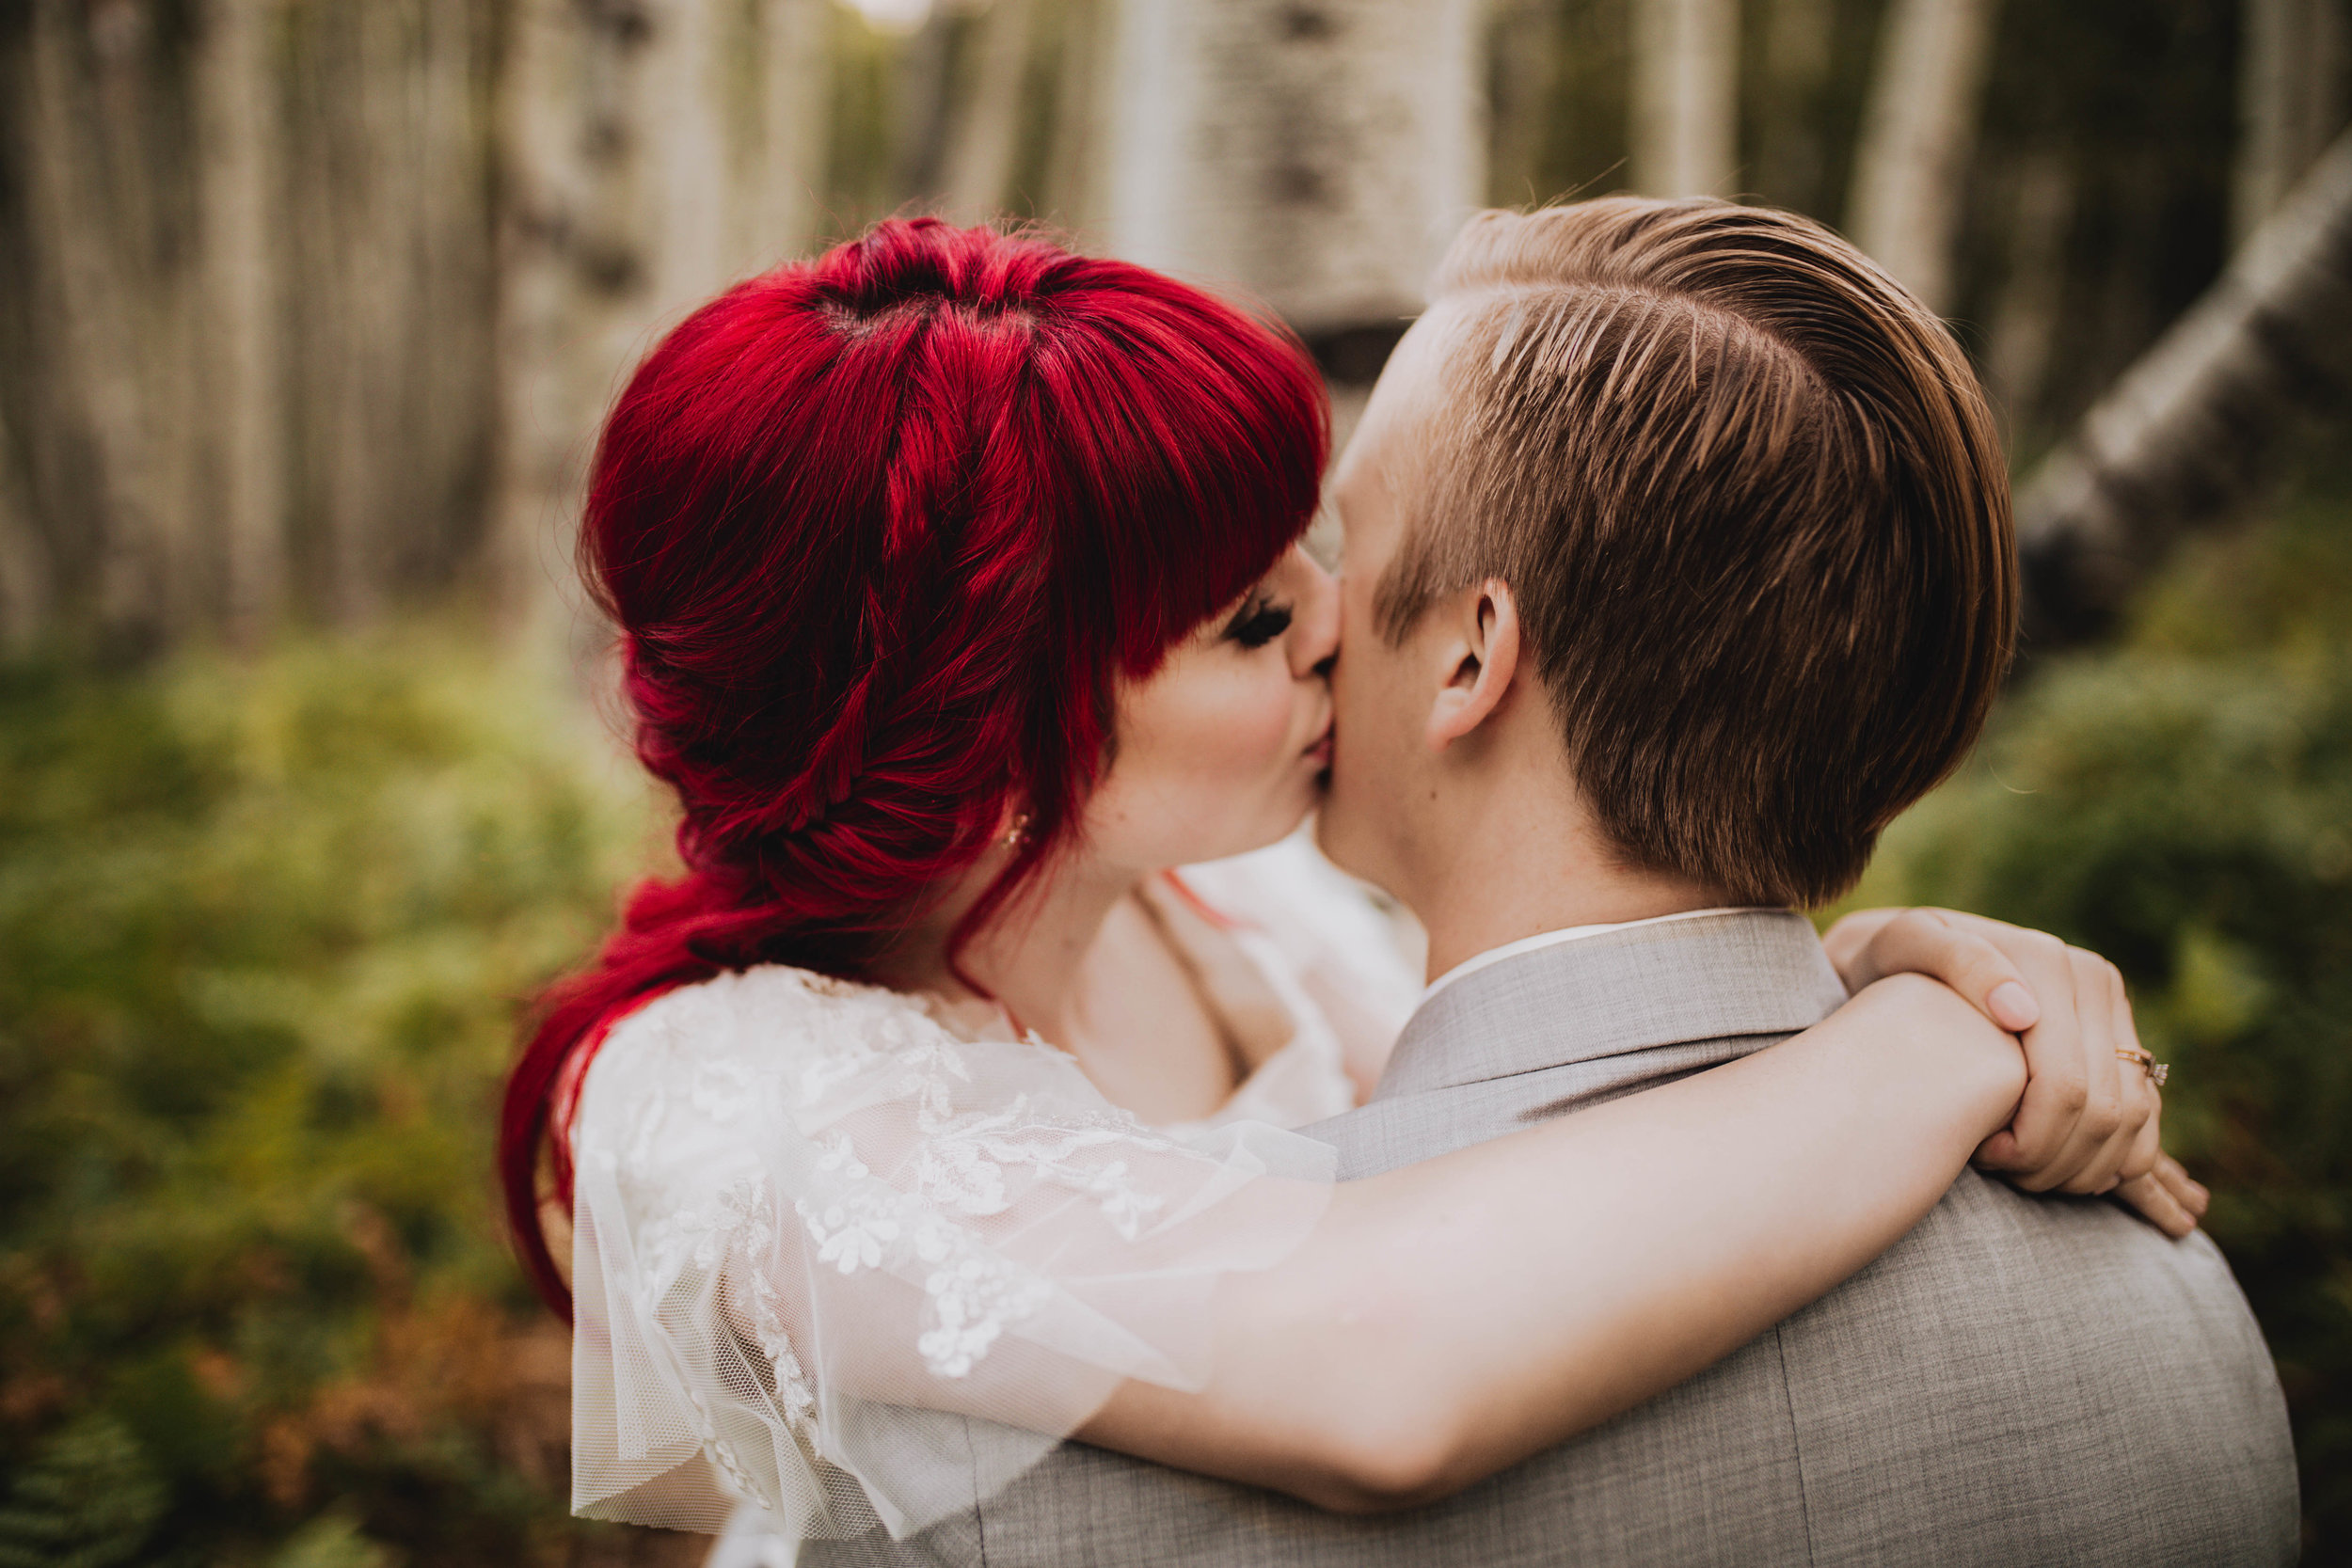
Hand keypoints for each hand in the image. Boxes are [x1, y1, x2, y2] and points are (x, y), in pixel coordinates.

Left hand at [1822, 908, 2193, 1236]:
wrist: (1905, 962)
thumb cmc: (1893, 963)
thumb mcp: (1903, 945)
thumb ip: (1958, 962)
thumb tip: (2022, 1013)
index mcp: (2048, 961)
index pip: (2065, 1086)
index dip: (2030, 1141)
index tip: (1980, 1154)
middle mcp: (2093, 981)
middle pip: (2104, 1109)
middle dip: (2055, 1160)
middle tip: (2002, 1172)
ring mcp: (2114, 1011)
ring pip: (2131, 1118)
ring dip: (2086, 1167)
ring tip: (2024, 1174)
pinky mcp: (2122, 1039)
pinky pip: (2145, 1115)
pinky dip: (2114, 1157)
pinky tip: (2061, 1170)